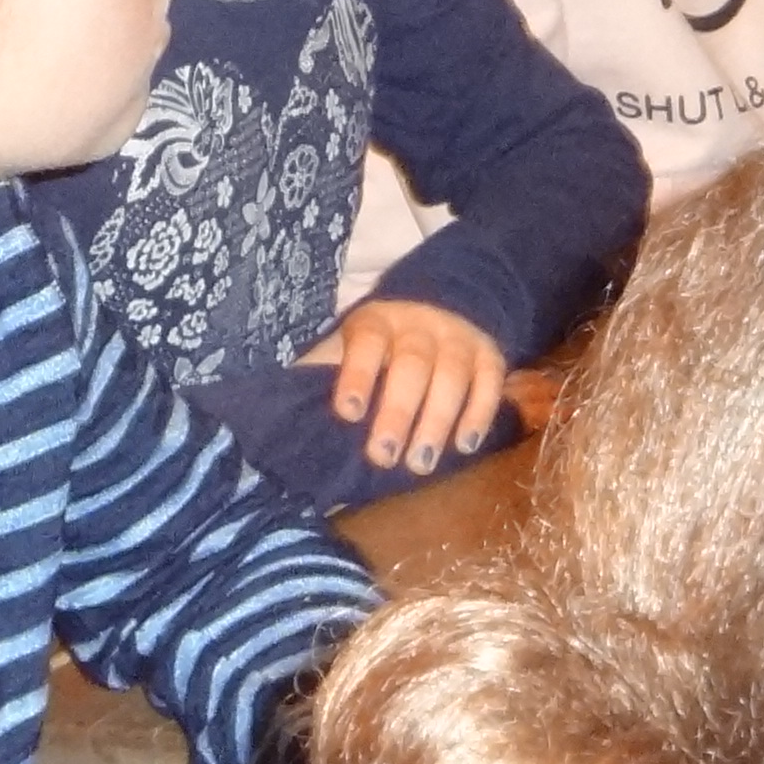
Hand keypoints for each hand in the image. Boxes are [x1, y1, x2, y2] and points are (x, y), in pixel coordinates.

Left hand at [297, 298, 512, 475]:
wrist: (446, 300)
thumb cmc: (382, 340)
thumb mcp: (349, 343)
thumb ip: (321, 370)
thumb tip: (273, 407)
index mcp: (376, 321)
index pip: (367, 344)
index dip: (358, 376)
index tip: (348, 413)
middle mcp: (419, 326)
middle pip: (412, 365)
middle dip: (398, 411)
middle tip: (384, 456)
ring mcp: (458, 338)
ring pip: (452, 376)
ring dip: (438, 421)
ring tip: (421, 463)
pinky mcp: (490, 354)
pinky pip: (489, 383)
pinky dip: (479, 414)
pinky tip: (464, 446)